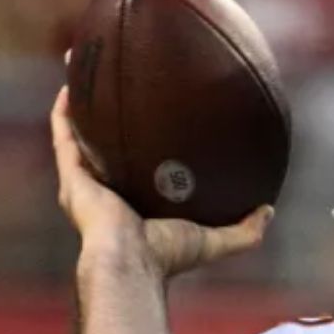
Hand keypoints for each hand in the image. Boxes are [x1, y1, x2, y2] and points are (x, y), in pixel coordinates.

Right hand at [50, 85, 271, 278]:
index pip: (138, 167)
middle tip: (120, 83)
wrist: (132, 262)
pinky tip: (71, 84)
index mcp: (134, 203)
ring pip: (79, 134)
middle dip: (109, 116)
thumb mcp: (215, 240)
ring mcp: (85, 182)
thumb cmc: (168, 256)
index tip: (156, 117)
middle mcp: (106, 190)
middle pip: (106, 144)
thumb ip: (245, 230)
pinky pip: (65, 136)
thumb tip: (269, 210)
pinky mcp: (71, 176)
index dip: (144, 143)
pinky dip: (65, 111)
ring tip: (86, 71)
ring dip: (81, 104)